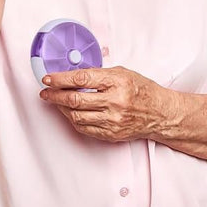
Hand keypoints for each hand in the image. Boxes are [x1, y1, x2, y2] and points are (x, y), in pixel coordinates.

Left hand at [39, 67, 170, 141]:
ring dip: (61, 108)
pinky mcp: (112, 134)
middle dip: (54, 95)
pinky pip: (85, 128)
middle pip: (75, 100)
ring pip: (77, 116)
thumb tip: (70, 74)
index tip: (47, 78)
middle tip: (44, 92)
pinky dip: (73, 120)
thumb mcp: (121, 72)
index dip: (60, 79)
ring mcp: (113, 120)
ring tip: (55, 101)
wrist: (161, 113)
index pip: (80, 79)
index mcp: (116, 82)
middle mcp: (115, 102)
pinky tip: (69, 112)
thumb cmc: (142, 90)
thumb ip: (97, 73)